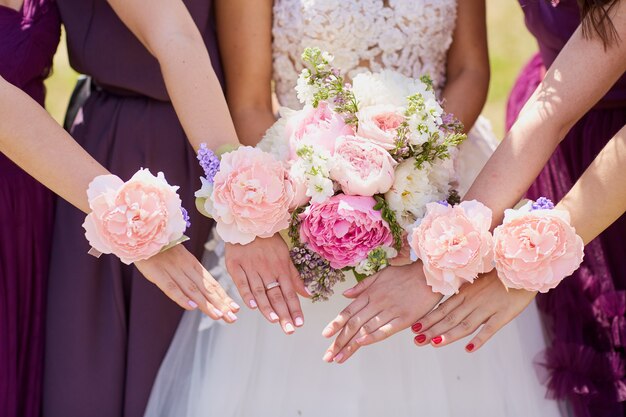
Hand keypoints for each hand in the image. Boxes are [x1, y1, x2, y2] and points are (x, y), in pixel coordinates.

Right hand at [135, 244, 238, 322]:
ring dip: (206, 304)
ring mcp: (173, 270)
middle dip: (221, 304)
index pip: (212, 284)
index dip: (224, 297)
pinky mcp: (157, 274)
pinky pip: (171, 287)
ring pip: (193, 290)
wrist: (143, 235)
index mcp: (194, 265)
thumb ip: (190, 275)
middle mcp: (187, 268)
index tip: (235, 308)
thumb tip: (202, 293)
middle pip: (206, 289)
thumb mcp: (180, 260)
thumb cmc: (161, 250)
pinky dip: (181, 297)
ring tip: (219, 316)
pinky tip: (192, 307)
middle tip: (232, 317)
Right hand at [225, 234, 307, 333]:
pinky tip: (252, 306)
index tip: (299, 323)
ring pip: (260, 291)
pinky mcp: (235, 265)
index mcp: (280, 266)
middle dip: (284, 313)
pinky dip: (246, 294)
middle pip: (276, 294)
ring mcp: (250, 267)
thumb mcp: (285, 255)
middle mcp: (267, 268)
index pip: (289, 292)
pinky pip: (241, 282)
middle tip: (289, 330)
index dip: (294, 308)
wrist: (248, 222)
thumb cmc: (268, 240)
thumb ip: (295, 276)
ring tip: (275, 320)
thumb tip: (308, 294)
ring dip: (267, 307)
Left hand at [322, 261, 442, 363]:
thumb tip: (345, 294)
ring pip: (366, 329)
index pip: (349, 311)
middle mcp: (377, 303)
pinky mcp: (404, 318)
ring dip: (351, 345)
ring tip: (339, 358)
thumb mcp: (381, 274)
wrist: (429, 274)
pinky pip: (386, 329)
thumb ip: (362, 285)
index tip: (325, 335)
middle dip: (339, 341)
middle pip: (354, 324)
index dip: (336, 324)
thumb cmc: (406, 274)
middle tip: (328, 356)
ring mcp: (390, 311)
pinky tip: (361, 343)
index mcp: (370, 294)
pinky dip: (372, 336)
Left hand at [412, 270, 535, 351]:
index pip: (442, 309)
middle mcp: (473, 301)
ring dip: (449, 335)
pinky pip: (490, 328)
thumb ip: (462, 293)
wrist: (522, 271)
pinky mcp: (504, 314)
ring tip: (434, 344)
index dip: (428, 319)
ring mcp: (488, 308)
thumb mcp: (475, 282)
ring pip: (465, 324)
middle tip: (416, 341)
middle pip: (449, 318)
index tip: (414, 328)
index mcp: (465, 293)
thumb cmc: (498, 276)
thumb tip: (446, 304)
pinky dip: (480, 339)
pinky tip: (469, 349)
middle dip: (432, 330)